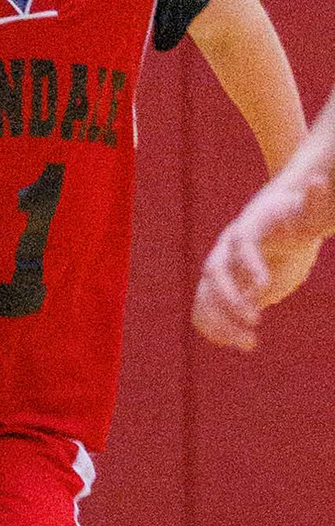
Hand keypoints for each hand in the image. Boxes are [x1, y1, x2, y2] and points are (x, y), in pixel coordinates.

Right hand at [194, 169, 331, 349]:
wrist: (282, 227)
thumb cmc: (298, 218)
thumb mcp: (311, 213)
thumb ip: (315, 205)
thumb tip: (319, 181)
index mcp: (249, 225)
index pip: (241, 243)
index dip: (248, 266)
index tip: (264, 291)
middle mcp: (227, 247)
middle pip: (215, 271)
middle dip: (230, 298)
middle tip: (256, 320)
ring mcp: (221, 269)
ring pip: (207, 295)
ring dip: (222, 321)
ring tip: (249, 343)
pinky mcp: (222, 289)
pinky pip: (206, 309)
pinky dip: (215, 328)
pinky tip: (234, 344)